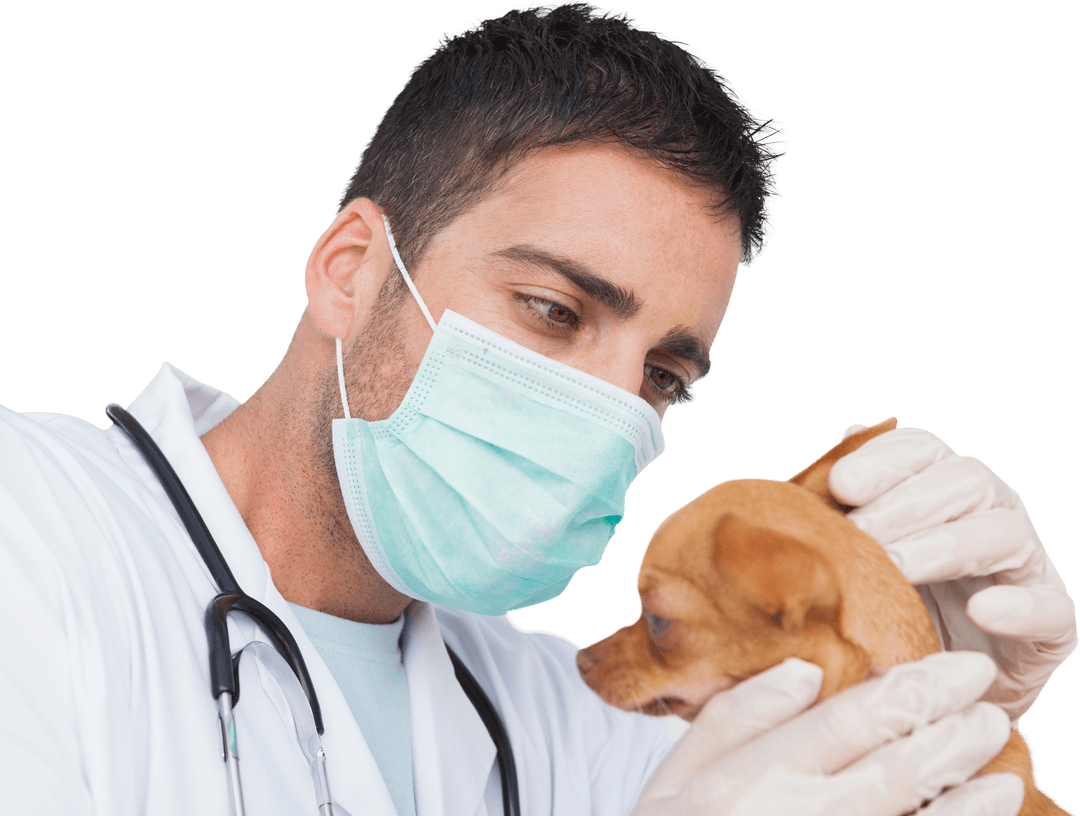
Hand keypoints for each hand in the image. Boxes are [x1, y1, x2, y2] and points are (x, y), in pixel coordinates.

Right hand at [632, 653, 1022, 815]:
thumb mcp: (673, 775)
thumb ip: (732, 719)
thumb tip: (802, 671)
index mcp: (747, 777)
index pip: (845, 723)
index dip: (909, 693)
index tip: (957, 669)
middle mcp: (792, 815)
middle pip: (888, 769)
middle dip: (946, 731)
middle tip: (990, 700)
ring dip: (961, 790)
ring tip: (999, 756)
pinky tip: (981, 810)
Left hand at [831, 426, 1077, 720]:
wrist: (931, 684)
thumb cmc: (887, 607)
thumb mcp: (856, 557)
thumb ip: (846, 505)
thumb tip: (845, 437)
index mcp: (940, 488)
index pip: (922, 450)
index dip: (885, 460)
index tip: (841, 484)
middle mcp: (990, 514)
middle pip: (966, 480)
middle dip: (906, 503)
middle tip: (859, 532)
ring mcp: (1026, 567)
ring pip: (1004, 533)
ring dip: (946, 546)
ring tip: (898, 567)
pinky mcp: (1051, 626)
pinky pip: (1050, 608)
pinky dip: (1019, 607)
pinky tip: (982, 611)